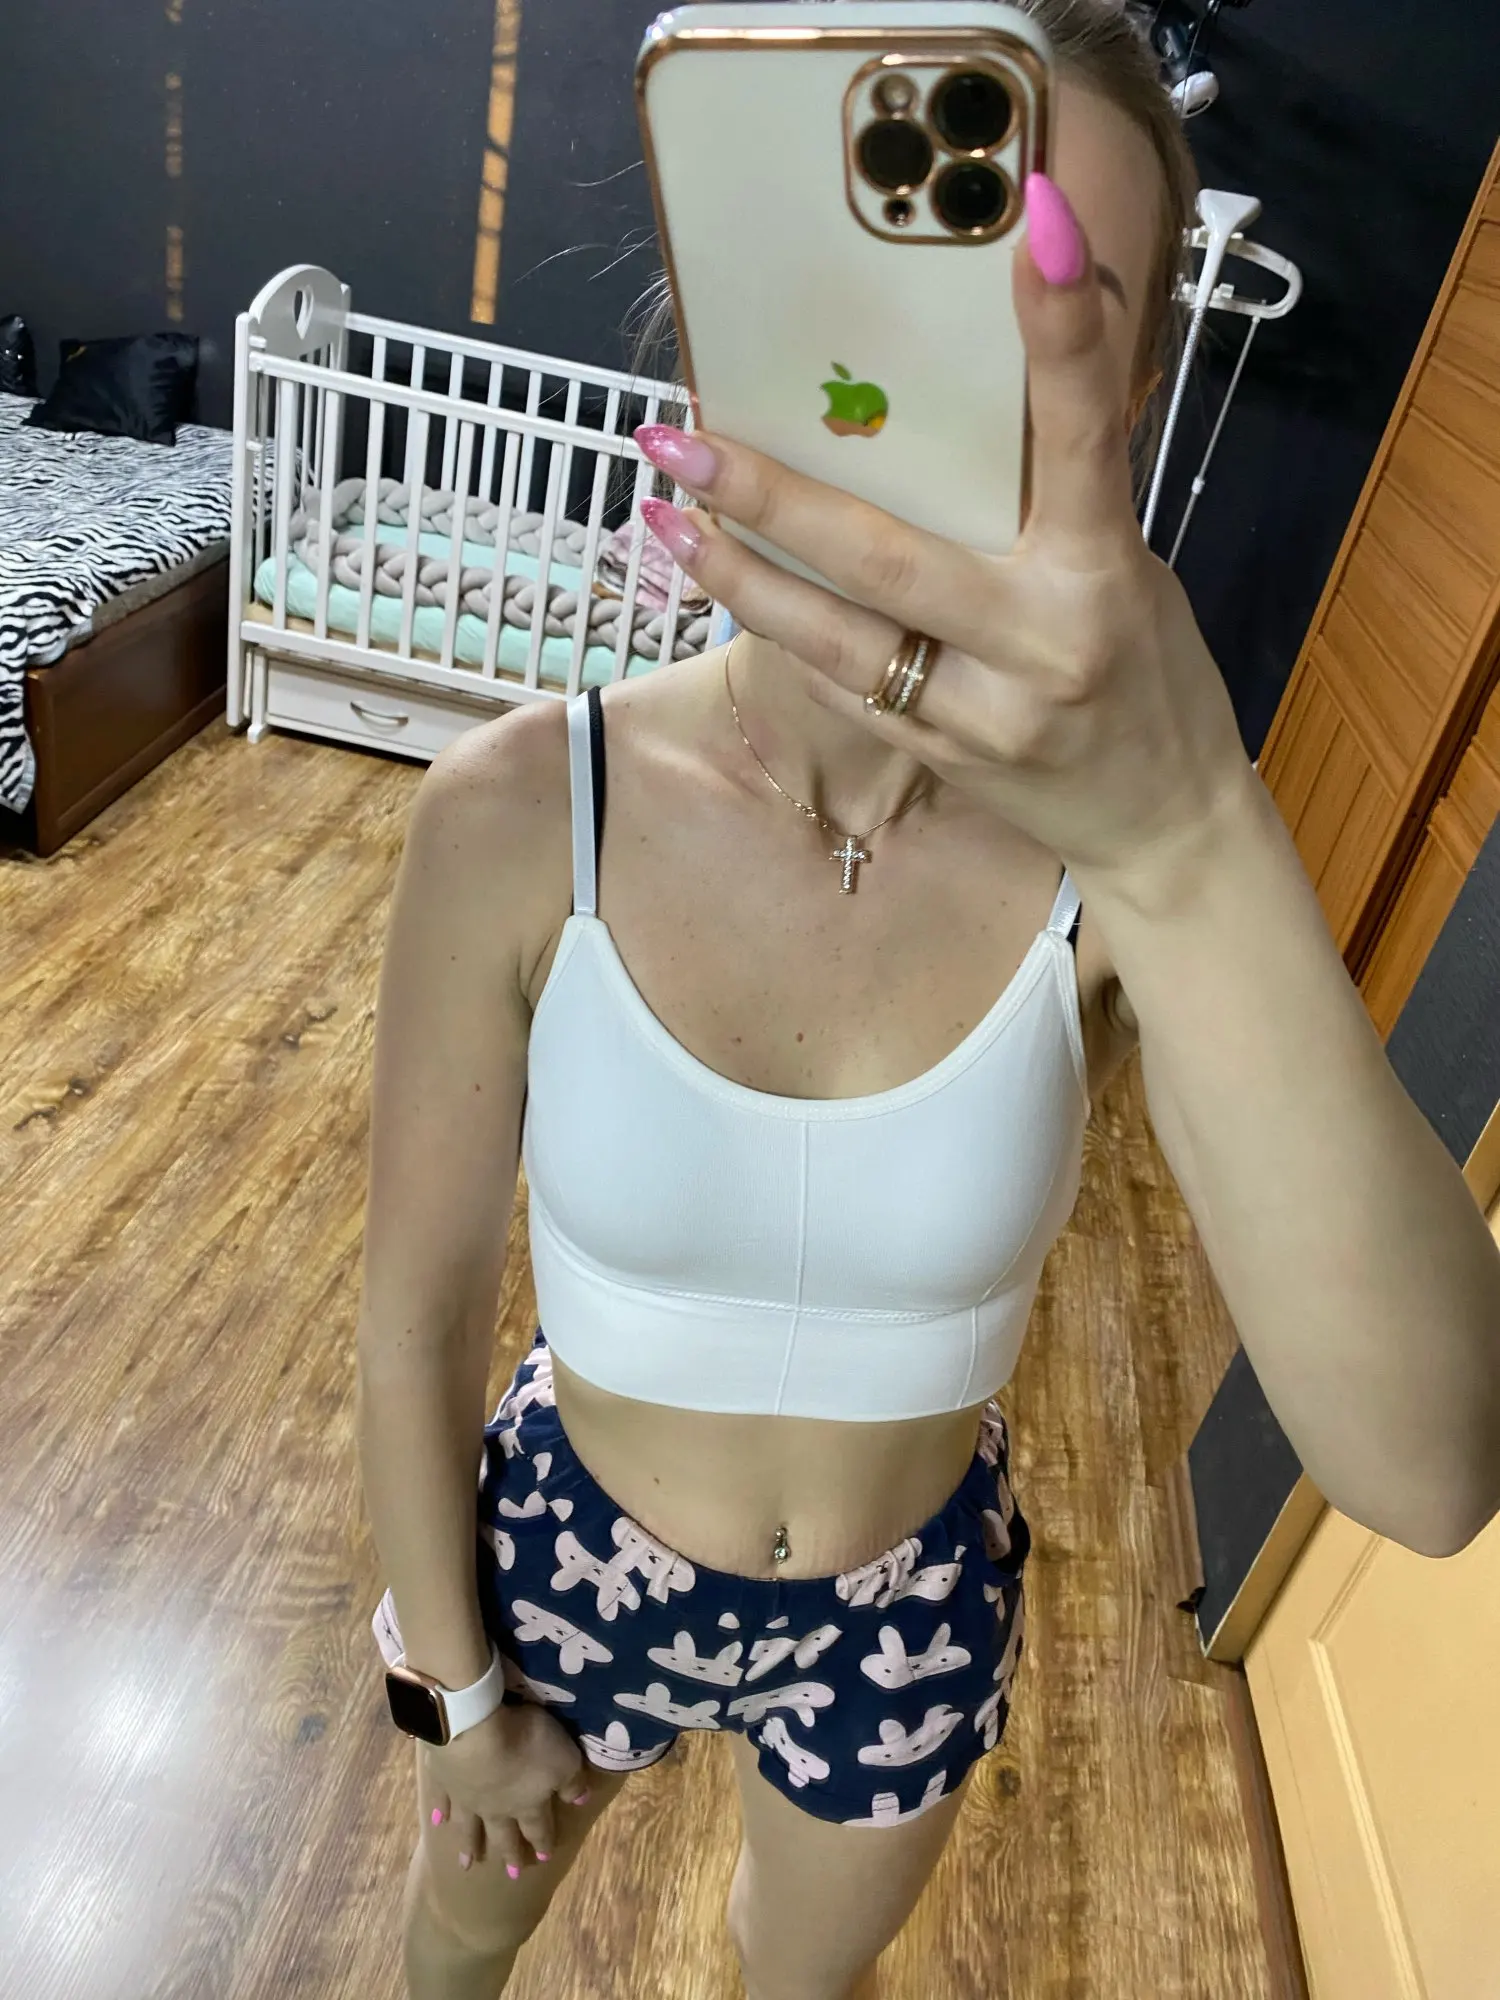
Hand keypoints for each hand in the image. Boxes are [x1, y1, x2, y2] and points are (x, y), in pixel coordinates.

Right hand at [424, 1701, 589, 1876]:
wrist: (473, 1731)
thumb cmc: (525, 1743)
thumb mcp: (564, 1759)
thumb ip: (572, 1782)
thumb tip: (580, 1801)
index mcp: (527, 1803)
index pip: (538, 1828)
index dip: (543, 1842)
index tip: (544, 1859)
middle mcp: (496, 1807)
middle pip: (503, 1834)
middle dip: (510, 1853)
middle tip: (512, 1874)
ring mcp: (466, 1797)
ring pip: (469, 1827)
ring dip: (469, 1845)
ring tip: (467, 1864)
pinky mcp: (442, 1779)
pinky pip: (442, 1800)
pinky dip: (441, 1811)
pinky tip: (438, 1821)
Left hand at [635, 174, 1253, 890]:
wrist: (1163, 825)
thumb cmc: (1152, 674)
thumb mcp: (1129, 570)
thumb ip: (1060, 501)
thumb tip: (983, 391)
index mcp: (1103, 573)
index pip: (1082, 437)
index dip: (1063, 334)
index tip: (1037, 223)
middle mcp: (1040, 644)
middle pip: (887, 561)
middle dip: (774, 498)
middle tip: (679, 439)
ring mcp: (980, 716)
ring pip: (835, 642)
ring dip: (736, 579)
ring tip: (660, 519)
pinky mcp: (940, 761)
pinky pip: (842, 691)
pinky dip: (783, 635)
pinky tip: (726, 586)